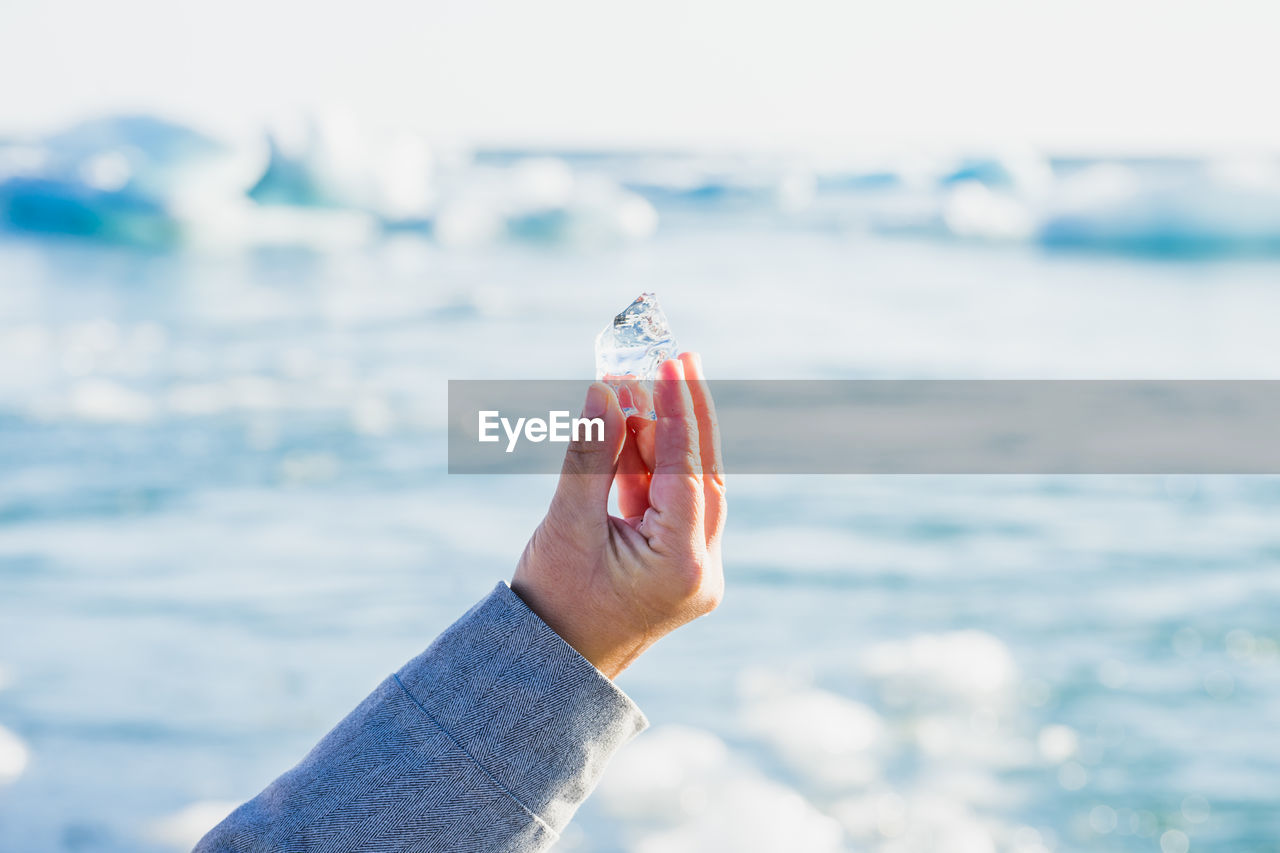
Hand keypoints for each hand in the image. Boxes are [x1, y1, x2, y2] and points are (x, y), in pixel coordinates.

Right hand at [511, 352, 725, 677]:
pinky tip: (632, 427)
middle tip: (679, 357)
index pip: (688, 471)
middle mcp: (702, 568)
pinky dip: (651, 467)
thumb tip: (604, 391)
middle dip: (685, 414)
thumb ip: (589, 457)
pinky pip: (671, 504)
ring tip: (636, 385)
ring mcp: (694, 570)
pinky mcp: (678, 566)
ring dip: (663, 438)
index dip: (678, 411)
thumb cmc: (550, 605)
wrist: (547, 669)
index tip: (672, 362)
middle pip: (702, 473)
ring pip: (688, 485)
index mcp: (682, 565)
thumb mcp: (565, 525)